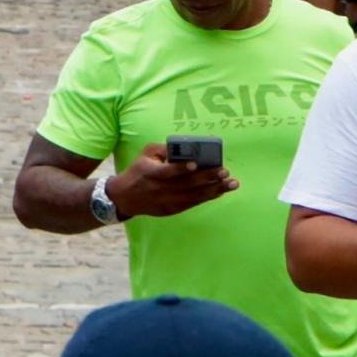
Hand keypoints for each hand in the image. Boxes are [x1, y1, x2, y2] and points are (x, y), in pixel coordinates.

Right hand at [110, 148, 235, 216]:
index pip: (167, 171)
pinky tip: (220, 191)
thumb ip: (163, 149)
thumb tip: (186, 147)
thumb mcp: (145, 155)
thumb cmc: (138, 171)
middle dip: (208, 177)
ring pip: (195, 196)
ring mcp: (168, 201)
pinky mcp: (173, 209)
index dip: (181, 168)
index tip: (196, 164)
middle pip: (187, 184)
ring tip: (231, 183)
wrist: (125, 197)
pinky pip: (194, 203)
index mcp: (151, 173)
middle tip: (225, 171)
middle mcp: (160, 188)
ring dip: (215, 189)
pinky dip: (208, 197)